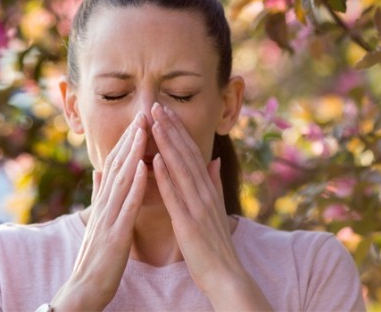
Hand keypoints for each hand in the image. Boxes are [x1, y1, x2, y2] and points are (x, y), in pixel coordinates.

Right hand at [51, 112, 148, 310]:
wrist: (83, 290)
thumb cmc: (96, 259)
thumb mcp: (98, 222)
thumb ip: (99, 195)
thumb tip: (99, 170)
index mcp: (104, 203)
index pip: (116, 166)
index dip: (127, 142)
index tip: (139, 119)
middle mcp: (104, 206)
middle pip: (118, 166)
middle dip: (131, 138)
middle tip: (144, 112)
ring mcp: (108, 219)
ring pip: (121, 180)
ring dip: (133, 152)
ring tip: (144, 129)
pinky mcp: (115, 235)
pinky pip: (127, 206)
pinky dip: (135, 184)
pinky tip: (144, 166)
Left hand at [150, 102, 271, 309]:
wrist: (225, 275)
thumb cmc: (216, 245)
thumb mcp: (216, 209)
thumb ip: (215, 183)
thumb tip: (213, 160)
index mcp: (208, 189)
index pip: (191, 153)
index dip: (178, 131)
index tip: (166, 111)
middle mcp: (204, 193)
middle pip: (185, 154)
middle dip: (170, 128)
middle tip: (156, 105)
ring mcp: (197, 206)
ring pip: (180, 169)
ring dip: (166, 144)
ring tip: (154, 122)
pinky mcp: (188, 223)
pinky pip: (175, 196)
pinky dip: (165, 176)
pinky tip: (155, 160)